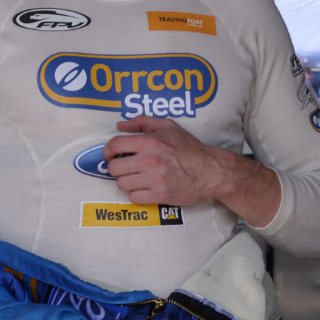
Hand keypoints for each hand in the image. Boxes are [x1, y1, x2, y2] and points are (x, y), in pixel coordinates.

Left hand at [104, 116, 231, 206]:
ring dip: (127, 181)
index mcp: (151, 141)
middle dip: (117, 167)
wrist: (211, 171)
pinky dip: (137, 194)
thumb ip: (143, 122)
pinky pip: (134, 197)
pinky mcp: (160, 196)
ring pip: (122, 184)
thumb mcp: (169, 126)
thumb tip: (120, 125)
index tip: (110, 154)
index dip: (107, 150)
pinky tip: (146, 188)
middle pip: (114, 168)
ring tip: (137, 177)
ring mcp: (155, 180)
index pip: (115, 145)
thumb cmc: (190, 148)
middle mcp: (151, 160)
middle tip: (126, 167)